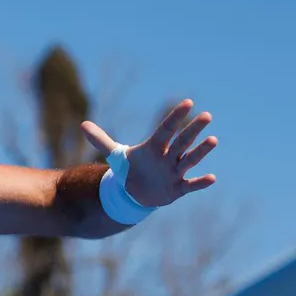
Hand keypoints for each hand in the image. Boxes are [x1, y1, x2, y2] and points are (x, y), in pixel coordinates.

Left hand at [81, 98, 217, 207]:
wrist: (134, 193)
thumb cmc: (129, 169)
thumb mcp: (115, 155)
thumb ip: (100, 140)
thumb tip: (82, 124)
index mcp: (154, 147)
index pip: (166, 129)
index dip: (175, 117)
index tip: (189, 102)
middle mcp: (167, 157)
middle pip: (181, 141)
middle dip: (193, 130)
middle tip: (207, 115)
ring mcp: (174, 172)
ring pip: (189, 160)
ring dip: (201, 151)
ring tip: (213, 140)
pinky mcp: (177, 188)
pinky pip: (191, 185)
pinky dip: (200, 183)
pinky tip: (212, 178)